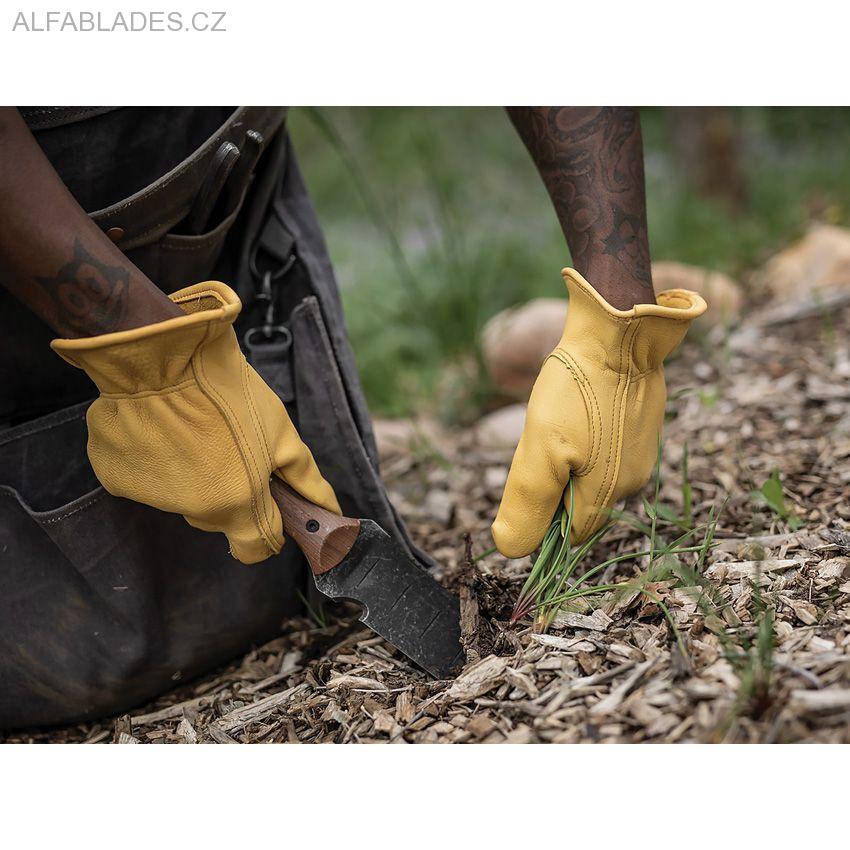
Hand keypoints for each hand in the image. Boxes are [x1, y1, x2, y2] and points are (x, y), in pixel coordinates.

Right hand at [53, 280, 339, 563]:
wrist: (163, 356)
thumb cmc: (230, 394)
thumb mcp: (281, 434)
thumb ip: (304, 480)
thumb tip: (329, 510)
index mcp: (237, 505)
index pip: (254, 549)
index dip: (265, 529)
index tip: (266, 505)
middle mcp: (193, 511)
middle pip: (218, 518)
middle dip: (229, 493)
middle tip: (229, 448)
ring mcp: (151, 496)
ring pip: (181, 497)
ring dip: (190, 474)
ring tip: (193, 429)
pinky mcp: (115, 478)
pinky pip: (143, 479)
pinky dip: (153, 461)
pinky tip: (159, 428)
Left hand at [492, 268, 705, 557]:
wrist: (619, 332)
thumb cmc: (576, 392)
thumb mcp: (541, 452)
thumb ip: (528, 504)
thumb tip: (510, 549)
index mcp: (610, 494)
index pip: (569, 534)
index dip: (542, 520)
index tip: (524, 484)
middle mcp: (634, 480)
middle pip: (580, 504)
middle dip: (554, 486)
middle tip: (539, 444)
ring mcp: (642, 451)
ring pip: (592, 475)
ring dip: (569, 461)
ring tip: (559, 422)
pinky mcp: (642, 424)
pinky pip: (607, 448)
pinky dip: (586, 438)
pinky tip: (577, 410)